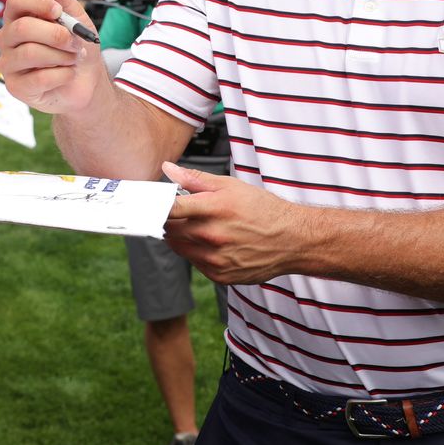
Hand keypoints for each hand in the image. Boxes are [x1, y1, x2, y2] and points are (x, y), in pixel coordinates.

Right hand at [0, 0, 102, 113]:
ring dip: (62, 56)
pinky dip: (63, 75)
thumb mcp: (74, 15)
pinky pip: (39, 77)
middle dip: (57, 35)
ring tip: (72, 59)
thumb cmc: (77, 46)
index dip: (39, 3)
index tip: (59, 11)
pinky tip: (66, 75)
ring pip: (30, 52)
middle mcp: (8, 38)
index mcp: (19, 16)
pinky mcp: (16, 87)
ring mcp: (9, 63)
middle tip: (74, 42)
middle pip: (22, 27)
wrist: (87, 82)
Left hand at [160, 162, 312, 285]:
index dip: (155, 206)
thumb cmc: (263, 210)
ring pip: (179, 247)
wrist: (294, 240)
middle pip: (170, 229)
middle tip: (180, 214)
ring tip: (199, 227)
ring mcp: (216, 258)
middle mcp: (213, 236)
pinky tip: (212, 244)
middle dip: (169, 221)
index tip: (149, 204)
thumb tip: (168, 169)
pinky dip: (196, 253)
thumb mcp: (231, 186)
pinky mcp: (220, 275)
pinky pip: (194, 263)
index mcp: (214, 209)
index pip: (169, 209)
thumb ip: (195, 179)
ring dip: (180, 237)